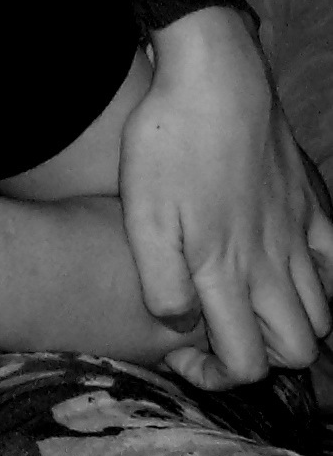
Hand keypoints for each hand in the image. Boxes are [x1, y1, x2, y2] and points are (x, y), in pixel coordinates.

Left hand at [123, 7, 332, 386]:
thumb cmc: (167, 144)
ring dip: (291, 323)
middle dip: (263, 356)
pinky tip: (288, 271)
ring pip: (323, 313)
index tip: (185, 354)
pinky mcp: (311, 205)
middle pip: (296, 348)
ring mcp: (298, 233)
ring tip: (249, 305)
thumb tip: (180, 323)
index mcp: (225, 270)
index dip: (218, 376)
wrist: (213, 80)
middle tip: (222, 331)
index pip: (249, 363)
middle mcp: (271, 262)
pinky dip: (322, 282)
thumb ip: (160, 281)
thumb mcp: (141, 215)